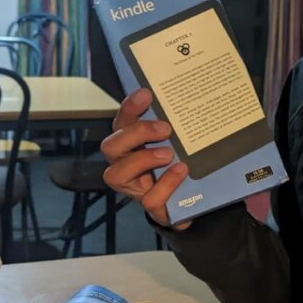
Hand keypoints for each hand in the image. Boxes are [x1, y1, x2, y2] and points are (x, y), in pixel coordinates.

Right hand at [101, 88, 191, 228]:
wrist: (192, 202)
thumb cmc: (178, 164)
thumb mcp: (177, 143)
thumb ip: (175, 127)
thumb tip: (190, 100)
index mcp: (130, 145)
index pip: (121, 123)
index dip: (129, 108)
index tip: (146, 94)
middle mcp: (125, 165)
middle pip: (110, 146)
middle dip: (135, 134)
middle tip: (165, 128)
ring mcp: (135, 188)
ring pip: (116, 175)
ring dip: (143, 159)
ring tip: (168, 153)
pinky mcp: (153, 207)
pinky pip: (150, 199)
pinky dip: (166, 183)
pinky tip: (181, 171)